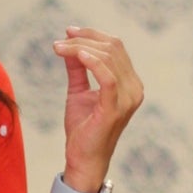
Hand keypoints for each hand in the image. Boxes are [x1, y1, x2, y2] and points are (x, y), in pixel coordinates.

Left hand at [53, 26, 142, 192]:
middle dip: (83, 39)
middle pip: (112, 48)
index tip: (68, 32)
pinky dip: (92, 62)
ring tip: (58, 48)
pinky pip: (108, 77)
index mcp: (129, 83)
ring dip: (80, 48)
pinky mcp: (115, 108)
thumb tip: (69, 44)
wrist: (83, 160)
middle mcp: (134, 88)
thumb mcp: (78, 92)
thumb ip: (77, 68)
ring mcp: (128, 98)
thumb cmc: (82, 129)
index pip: (115, 47)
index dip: (92, 35)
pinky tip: (76, 55)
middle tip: (59, 42)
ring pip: (108, 58)